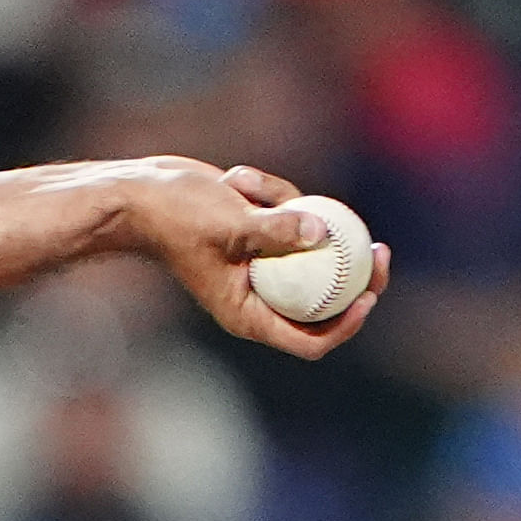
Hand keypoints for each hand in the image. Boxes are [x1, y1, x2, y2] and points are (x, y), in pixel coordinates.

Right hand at [126, 159, 390, 359]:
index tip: (368, 295)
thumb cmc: (175, 217)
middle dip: (355, 277)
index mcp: (250, 316)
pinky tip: (236, 179)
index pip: (310, 341)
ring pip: (308, 249)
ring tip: (242, 187)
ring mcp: (263, 268)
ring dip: (288, 208)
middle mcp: (260, 298)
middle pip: (325, 303)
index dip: (347, 326)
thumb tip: (323, 229)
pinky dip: (273, 193)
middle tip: (380, 249)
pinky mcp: (263, 238)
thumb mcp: (229, 223)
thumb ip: (275, 229)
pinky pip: (292, 219)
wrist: (141, 196)